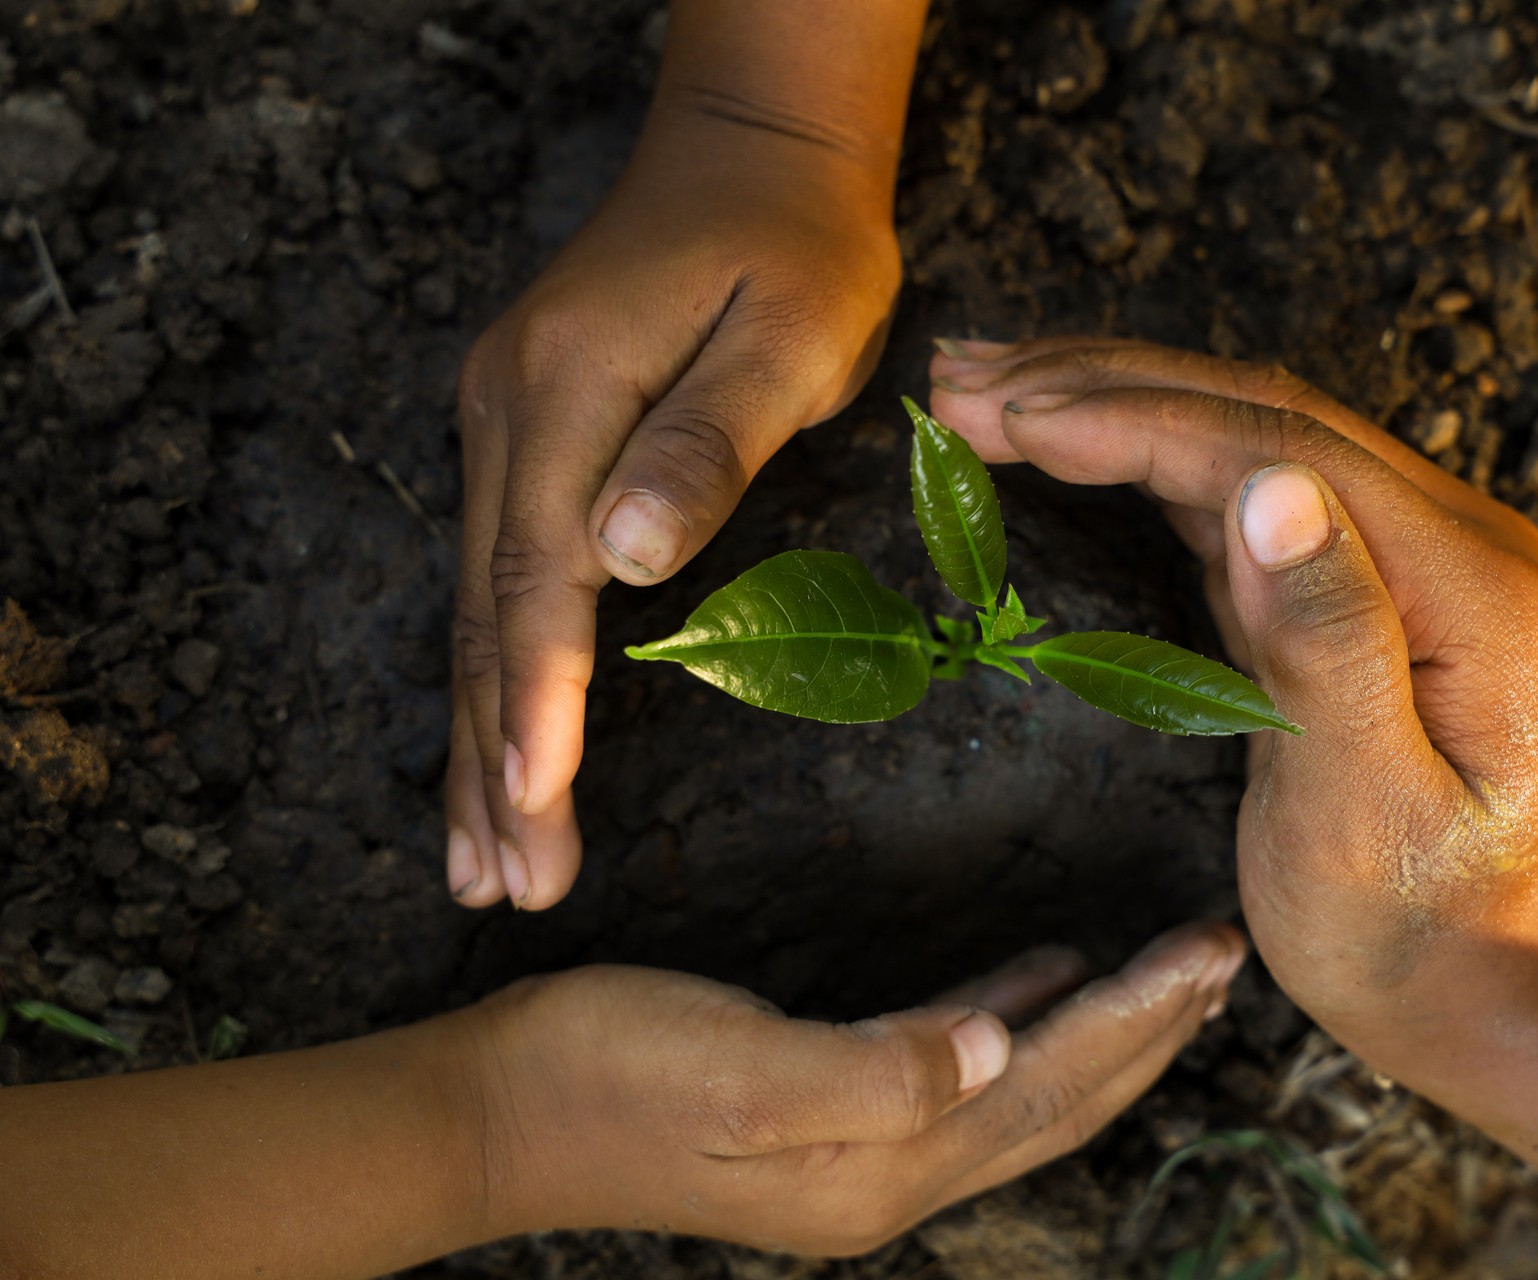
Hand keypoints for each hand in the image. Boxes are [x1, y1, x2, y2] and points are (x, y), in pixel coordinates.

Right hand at [447, 108, 899, 909]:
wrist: (748, 157)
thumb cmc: (794, 248)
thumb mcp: (787, 333)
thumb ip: (708, 442)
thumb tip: (626, 558)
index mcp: (569, 389)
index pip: (539, 572)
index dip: (536, 697)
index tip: (535, 805)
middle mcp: (508, 414)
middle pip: (487, 611)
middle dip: (495, 757)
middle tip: (514, 884)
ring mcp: (503, 426)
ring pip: (477, 607)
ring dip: (475, 737)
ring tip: (480, 864)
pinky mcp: (523, 438)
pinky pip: (495, 577)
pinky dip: (491, 675)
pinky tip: (487, 749)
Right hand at [467, 922, 1246, 1252]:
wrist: (493, 1115)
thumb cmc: (606, 1076)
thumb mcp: (742, 1072)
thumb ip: (877, 1068)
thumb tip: (998, 1043)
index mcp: (885, 1166)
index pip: (1047, 1084)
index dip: (1138, 1017)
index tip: (1210, 949)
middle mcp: (891, 1174)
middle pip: (1056, 1097)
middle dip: (1149, 1029)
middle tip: (1223, 954)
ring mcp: (859, 1154)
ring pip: (1019, 1086)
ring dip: (1100, 1029)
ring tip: (1169, 970)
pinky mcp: (824, 1114)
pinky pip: (956, 1068)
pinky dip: (1013, 1019)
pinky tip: (1039, 976)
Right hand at [928, 337, 1537, 1042]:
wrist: (1490, 982)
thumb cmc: (1423, 926)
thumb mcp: (1371, 810)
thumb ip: (1331, 642)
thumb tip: (1269, 487)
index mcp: (1466, 583)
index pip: (1278, 449)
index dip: (1135, 420)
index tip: (1009, 417)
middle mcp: (1445, 541)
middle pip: (1256, 412)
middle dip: (1101, 385)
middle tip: (958, 377)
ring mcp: (1399, 554)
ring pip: (1239, 435)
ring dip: (1112, 401)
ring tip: (984, 390)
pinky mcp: (1347, 584)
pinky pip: (1237, 491)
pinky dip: (1141, 460)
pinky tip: (1068, 442)